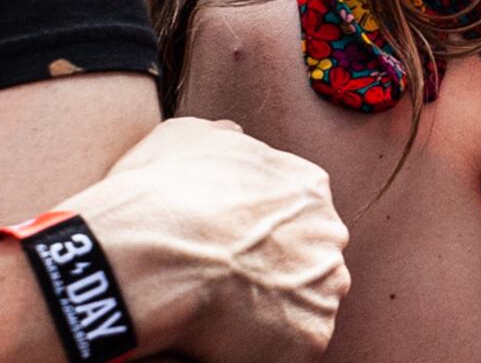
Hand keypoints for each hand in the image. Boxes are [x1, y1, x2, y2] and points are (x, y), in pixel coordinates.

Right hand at [63, 116, 347, 362]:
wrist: (151, 255)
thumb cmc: (159, 196)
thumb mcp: (185, 139)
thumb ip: (222, 140)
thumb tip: (231, 138)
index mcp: (307, 187)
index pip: (295, 214)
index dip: (256, 236)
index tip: (224, 249)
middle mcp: (329, 234)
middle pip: (308, 258)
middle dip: (273, 270)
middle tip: (222, 285)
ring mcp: (324, 286)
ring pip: (304, 303)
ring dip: (271, 312)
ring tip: (220, 316)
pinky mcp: (311, 335)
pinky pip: (291, 346)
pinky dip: (260, 349)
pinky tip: (223, 341)